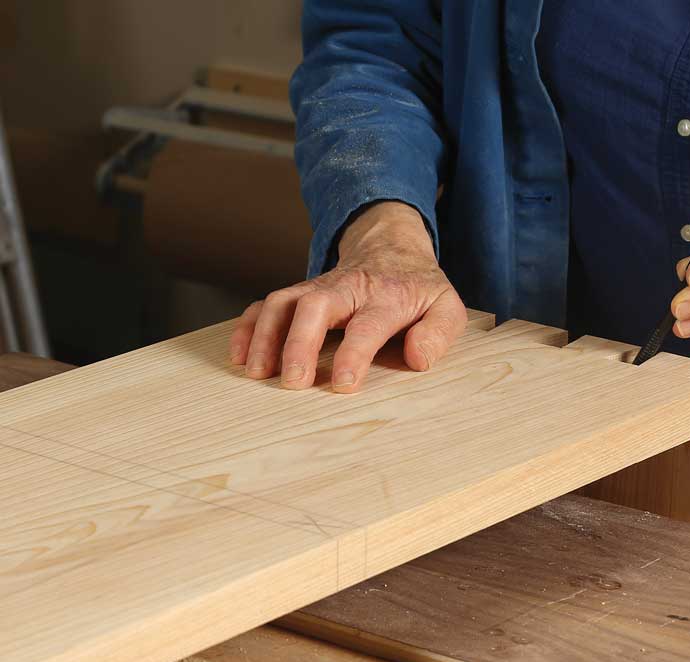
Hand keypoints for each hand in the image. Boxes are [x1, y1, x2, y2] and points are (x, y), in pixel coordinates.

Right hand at [229, 201, 467, 392]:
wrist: (392, 248)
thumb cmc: (419, 288)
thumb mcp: (446, 307)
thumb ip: (438, 333)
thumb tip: (418, 359)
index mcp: (387, 296)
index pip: (368, 325)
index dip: (354, 354)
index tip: (343, 383)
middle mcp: (347, 289)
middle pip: (315, 305)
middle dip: (299, 343)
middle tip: (292, 382)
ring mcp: (318, 288)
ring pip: (283, 301)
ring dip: (265, 335)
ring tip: (256, 373)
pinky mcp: (299, 293)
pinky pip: (267, 304)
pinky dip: (248, 326)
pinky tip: (240, 355)